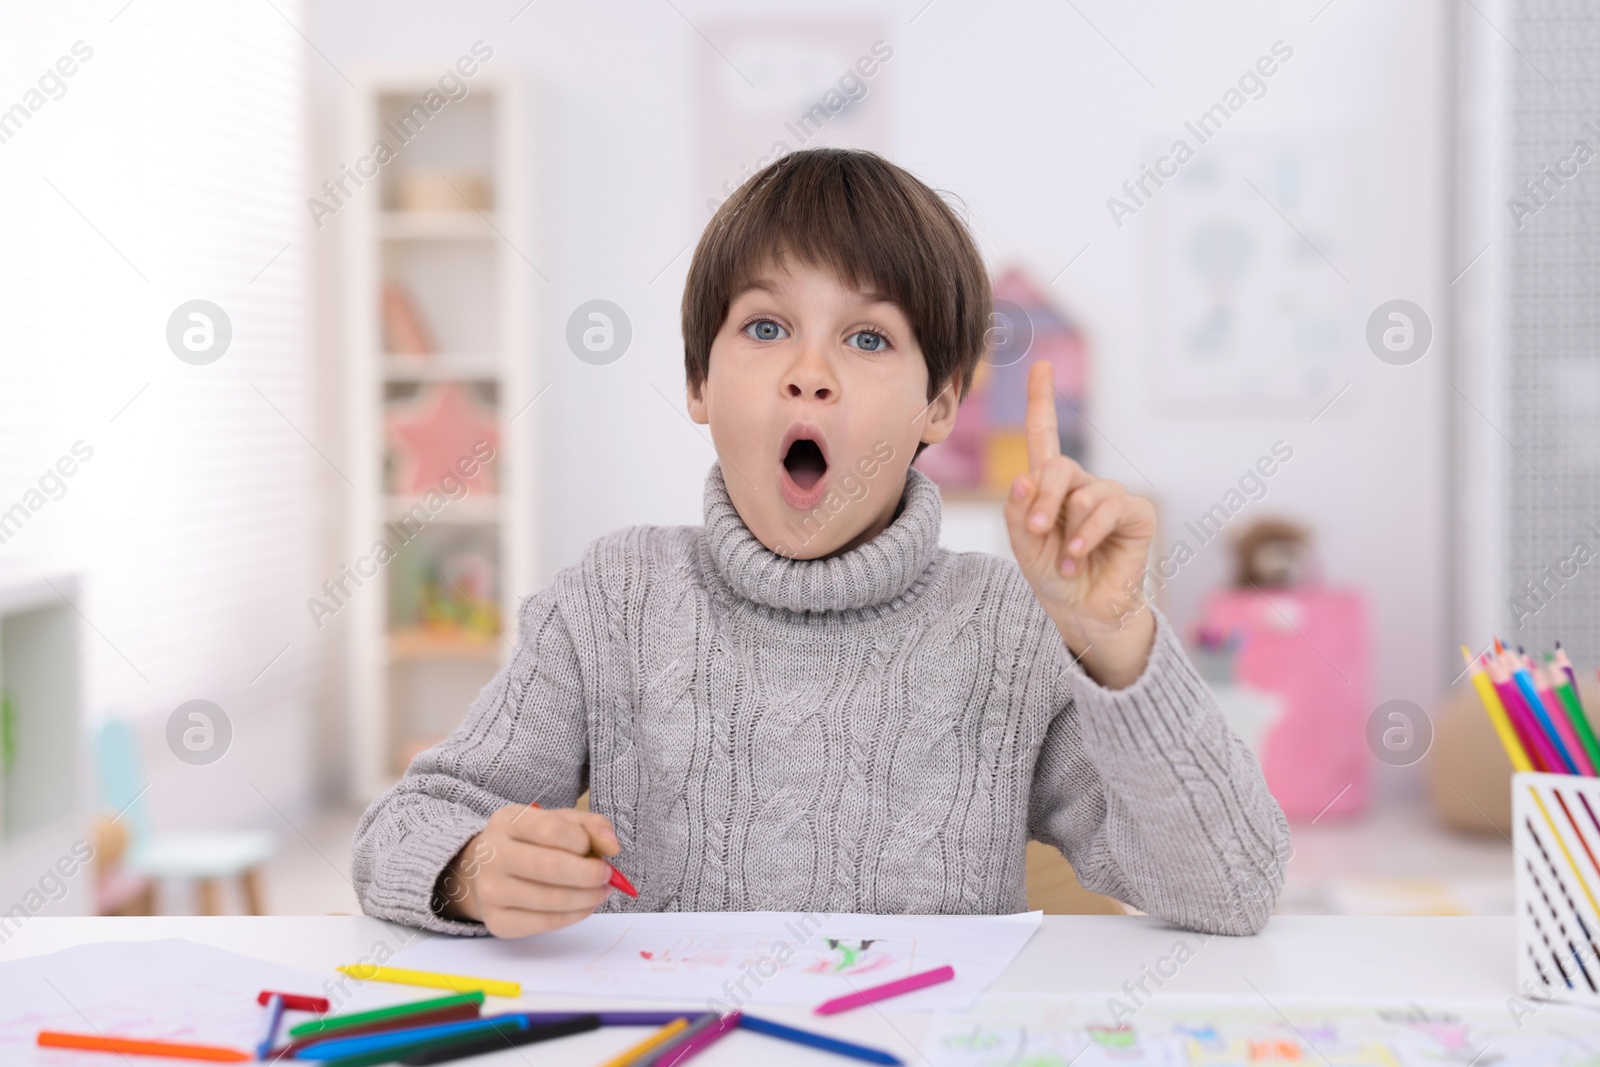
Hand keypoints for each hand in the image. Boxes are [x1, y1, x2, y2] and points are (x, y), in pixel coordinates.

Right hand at [436, 804, 617, 936]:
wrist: (486, 870)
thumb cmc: (531, 843)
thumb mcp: (557, 822)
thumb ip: (589, 826)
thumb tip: (612, 846)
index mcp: (507, 821)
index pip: (550, 829)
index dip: (583, 841)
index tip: (600, 850)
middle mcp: (491, 854)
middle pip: (549, 866)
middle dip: (589, 874)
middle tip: (607, 875)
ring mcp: (490, 890)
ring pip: (550, 899)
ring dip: (587, 897)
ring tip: (600, 891)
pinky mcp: (496, 921)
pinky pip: (544, 923)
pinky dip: (574, 916)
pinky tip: (585, 906)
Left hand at [1003, 361, 1157, 688]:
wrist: (1083, 611)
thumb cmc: (1054, 578)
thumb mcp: (1025, 547)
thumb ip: (1019, 515)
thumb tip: (1022, 478)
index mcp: (1051, 487)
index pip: (1044, 437)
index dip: (1042, 401)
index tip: (1040, 365)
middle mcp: (1082, 485)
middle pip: (1058, 467)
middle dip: (1043, 498)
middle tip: (1037, 530)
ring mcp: (1110, 497)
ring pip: (1084, 491)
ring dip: (1068, 525)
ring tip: (1063, 556)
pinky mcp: (1136, 514)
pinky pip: (1110, 508)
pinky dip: (1089, 533)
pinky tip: (1077, 554)